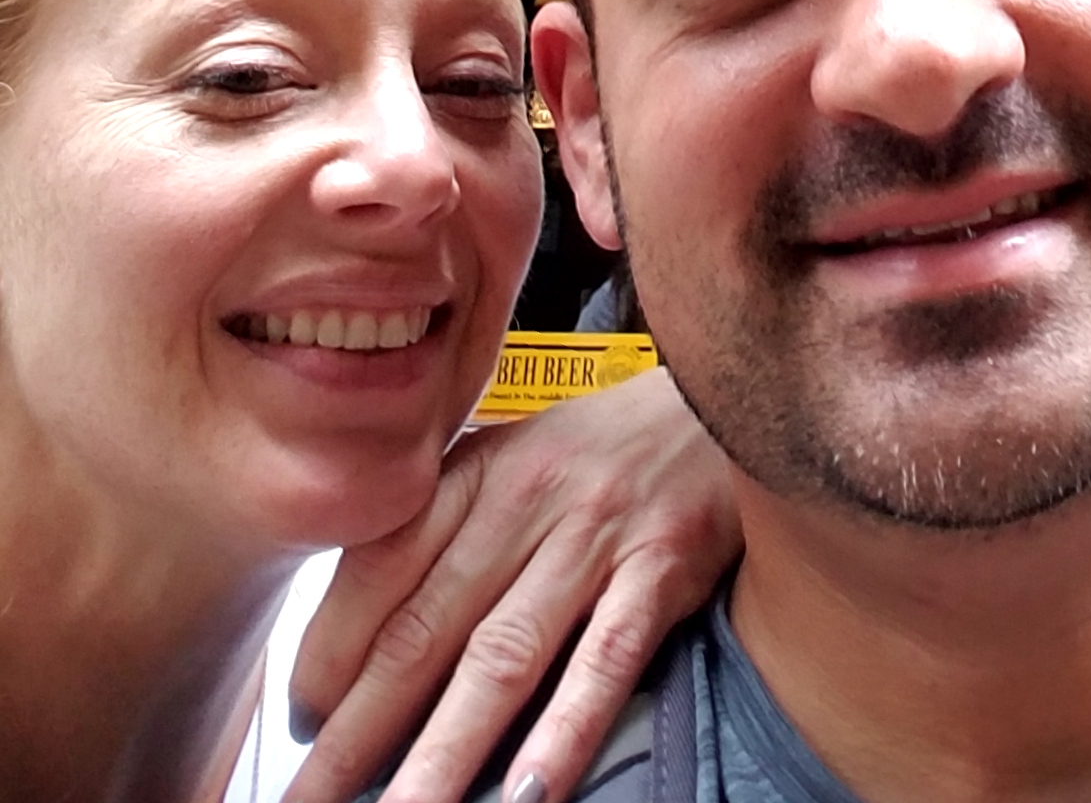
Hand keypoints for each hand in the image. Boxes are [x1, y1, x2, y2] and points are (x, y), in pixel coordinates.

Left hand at [282, 370, 738, 802]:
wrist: (729, 391)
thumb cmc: (611, 446)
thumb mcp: (521, 459)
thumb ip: (455, 530)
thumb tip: (380, 640)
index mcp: (481, 470)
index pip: (381, 569)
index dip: (329, 653)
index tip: (300, 724)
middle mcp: (528, 499)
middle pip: (426, 630)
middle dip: (357, 731)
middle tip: (310, 801)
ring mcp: (597, 534)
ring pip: (502, 659)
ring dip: (442, 753)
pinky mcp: (664, 566)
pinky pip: (606, 658)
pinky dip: (566, 727)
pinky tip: (529, 788)